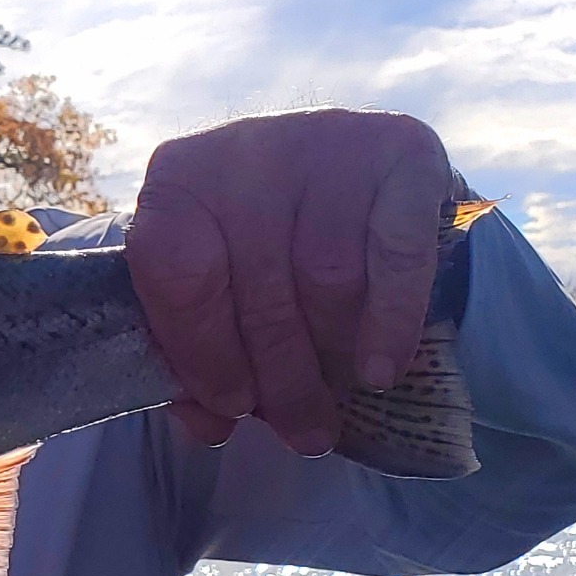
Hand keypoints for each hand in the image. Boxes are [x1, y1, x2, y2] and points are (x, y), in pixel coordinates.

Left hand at [124, 110, 452, 453]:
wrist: (346, 173)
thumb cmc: (258, 245)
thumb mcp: (210, 289)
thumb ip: (194, 355)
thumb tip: (210, 425)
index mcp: (178, 178)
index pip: (176, 272)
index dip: (202, 351)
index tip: (230, 406)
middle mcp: (245, 148)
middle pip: (259, 287)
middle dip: (280, 377)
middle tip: (302, 434)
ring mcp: (325, 141)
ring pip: (327, 277)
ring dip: (333, 357)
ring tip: (338, 407)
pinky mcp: (400, 149)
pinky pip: (397, 251)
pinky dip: (390, 318)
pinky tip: (381, 367)